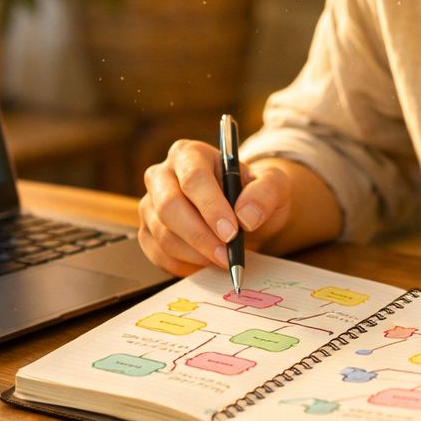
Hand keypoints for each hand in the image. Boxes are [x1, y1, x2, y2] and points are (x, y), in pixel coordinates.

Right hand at [137, 139, 293, 276]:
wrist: (244, 214)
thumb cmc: (253, 194)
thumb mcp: (273, 185)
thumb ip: (265, 193)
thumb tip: (246, 216)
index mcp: (190, 154)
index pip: (194, 178)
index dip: (211, 207)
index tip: (232, 232)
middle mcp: (162, 175)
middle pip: (169, 206)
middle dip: (200, 236)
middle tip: (226, 255)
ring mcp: (150, 204)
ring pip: (163, 234)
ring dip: (195, 254)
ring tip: (223, 259)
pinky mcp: (147, 231)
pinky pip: (158, 254)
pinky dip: (184, 266)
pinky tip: (206, 263)